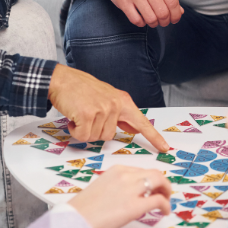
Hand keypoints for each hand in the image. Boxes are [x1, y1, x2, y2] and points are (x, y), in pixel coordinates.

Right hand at [48, 64, 169, 151]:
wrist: (62, 79)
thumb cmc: (81, 89)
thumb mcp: (107, 97)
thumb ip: (120, 114)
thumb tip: (133, 128)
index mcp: (123, 101)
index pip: (142, 122)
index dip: (154, 137)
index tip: (165, 148)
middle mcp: (115, 105)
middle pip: (109, 136)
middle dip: (95, 131)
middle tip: (87, 116)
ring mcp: (103, 109)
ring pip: (96, 137)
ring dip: (84, 130)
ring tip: (80, 114)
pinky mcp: (88, 114)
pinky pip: (83, 135)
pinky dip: (75, 130)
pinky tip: (73, 117)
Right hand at [68, 166, 171, 227]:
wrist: (75, 219)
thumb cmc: (84, 208)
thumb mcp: (101, 186)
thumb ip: (117, 185)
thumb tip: (129, 193)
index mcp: (116, 170)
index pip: (141, 170)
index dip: (150, 179)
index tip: (152, 186)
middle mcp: (125, 175)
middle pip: (154, 173)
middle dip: (162, 182)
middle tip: (164, 192)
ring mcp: (131, 189)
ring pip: (159, 181)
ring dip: (166, 191)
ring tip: (166, 200)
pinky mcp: (135, 206)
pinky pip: (158, 200)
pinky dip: (166, 205)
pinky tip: (165, 211)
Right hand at [95, 0, 183, 27]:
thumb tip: (179, 12)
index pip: (173, 2)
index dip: (176, 15)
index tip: (174, 19)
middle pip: (163, 13)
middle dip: (165, 21)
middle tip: (163, 21)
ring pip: (150, 19)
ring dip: (154, 23)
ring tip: (152, 21)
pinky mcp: (122, 1)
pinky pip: (136, 20)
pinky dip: (141, 23)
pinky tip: (141, 18)